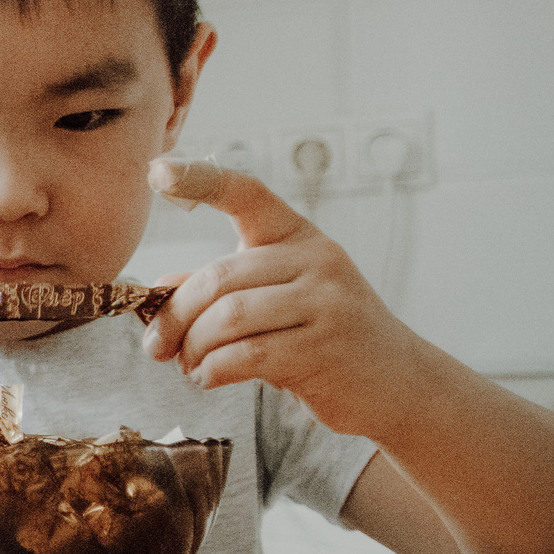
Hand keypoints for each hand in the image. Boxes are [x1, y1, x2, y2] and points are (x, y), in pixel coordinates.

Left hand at [141, 157, 421, 434]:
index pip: (246, 194)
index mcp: (297, 236)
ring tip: (189, 364)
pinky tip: (209, 377)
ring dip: (192, 348)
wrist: (399, 382)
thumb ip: (221, 289)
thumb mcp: (278, 298)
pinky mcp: (324, 349)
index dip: (200, 180)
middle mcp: (316, 260)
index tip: (158, 171)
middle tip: (155, 346)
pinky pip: (245, 355)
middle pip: (217, 277)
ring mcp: (325, 303)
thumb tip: (159, 289)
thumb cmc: (324, 336)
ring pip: (227, 318)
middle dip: (174, 316)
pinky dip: (212, 371)